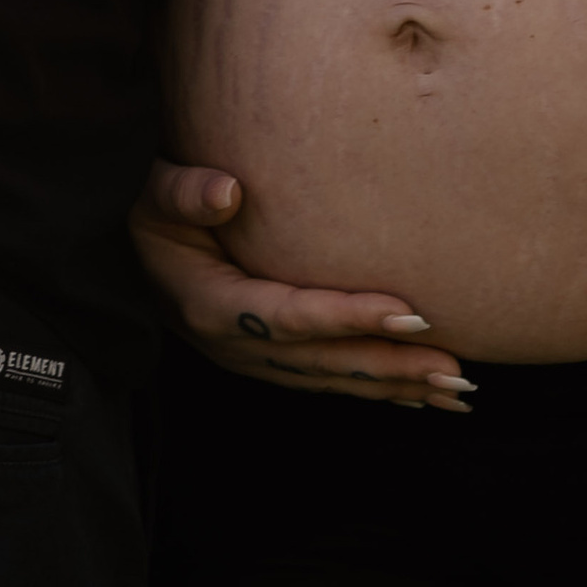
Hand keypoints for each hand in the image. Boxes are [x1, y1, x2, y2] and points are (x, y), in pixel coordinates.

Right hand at [131, 160, 474, 411]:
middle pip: (324, 362)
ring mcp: (252, 361)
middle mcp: (235, 346)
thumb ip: (185, 192)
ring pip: (332, 380)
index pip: (291, 316)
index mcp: (210, 304)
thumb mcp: (156, 193)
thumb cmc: (153, 212)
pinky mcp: (267, 363)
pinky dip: (373, 388)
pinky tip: (417, 394)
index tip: (410, 311)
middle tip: (455, 367)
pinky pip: (326, 381)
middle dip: (391, 364)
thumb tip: (226, 193)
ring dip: (394, 385)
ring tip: (456, 389)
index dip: (350, 317)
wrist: (131, 252)